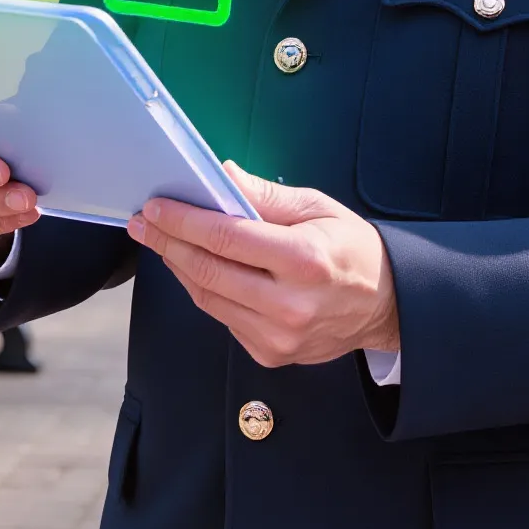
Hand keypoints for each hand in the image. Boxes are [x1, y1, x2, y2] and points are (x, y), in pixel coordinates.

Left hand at [128, 163, 399, 367]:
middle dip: (167, 242)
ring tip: (162, 241)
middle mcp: (290, 303)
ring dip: (178, 266)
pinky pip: (222, 317)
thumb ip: (266, 195)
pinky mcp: (270, 353)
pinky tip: (193, 268)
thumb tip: (221, 175)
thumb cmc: (352, 250)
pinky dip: (203, 290)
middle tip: (142, 223)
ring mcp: (278, 335)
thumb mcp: (318, 209)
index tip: (155, 207)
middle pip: (208, 270)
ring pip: (207, 298)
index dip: (183, 220)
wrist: (386, 305)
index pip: (226, 238)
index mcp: (305, 260)